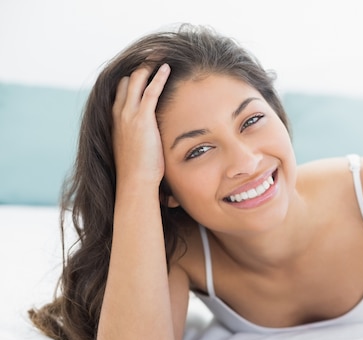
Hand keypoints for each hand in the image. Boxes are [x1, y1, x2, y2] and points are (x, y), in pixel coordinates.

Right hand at [112, 63, 170, 186]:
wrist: (135, 182)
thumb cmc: (138, 171)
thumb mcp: (134, 149)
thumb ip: (139, 137)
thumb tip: (150, 138)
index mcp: (115, 119)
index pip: (121, 90)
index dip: (133, 78)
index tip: (146, 70)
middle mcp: (118, 113)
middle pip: (127, 80)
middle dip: (140, 67)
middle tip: (154, 56)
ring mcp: (128, 115)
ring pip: (136, 80)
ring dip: (149, 65)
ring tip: (160, 55)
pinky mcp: (141, 119)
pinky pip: (150, 91)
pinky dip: (158, 77)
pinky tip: (167, 68)